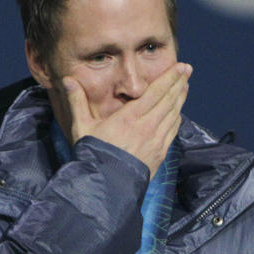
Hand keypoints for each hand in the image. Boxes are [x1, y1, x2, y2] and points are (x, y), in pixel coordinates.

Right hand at [62, 62, 191, 177]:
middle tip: (187, 70)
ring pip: (174, 114)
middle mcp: (147, 127)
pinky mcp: (160, 154)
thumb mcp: (82, 127)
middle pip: (168, 100)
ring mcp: (156, 141)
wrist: (105, 186)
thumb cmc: (92, 154)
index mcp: (129, 118)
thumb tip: (67, 80)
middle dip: (179, 83)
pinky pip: (172, 131)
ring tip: (184, 86)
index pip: (155, 92)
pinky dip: (177, 118)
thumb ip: (77, 102)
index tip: (181, 67)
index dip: (170, 78)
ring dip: (180, 99)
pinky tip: (178, 112)